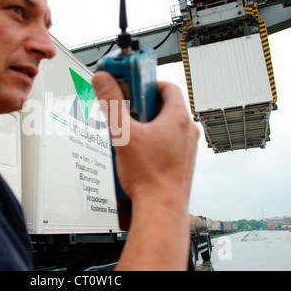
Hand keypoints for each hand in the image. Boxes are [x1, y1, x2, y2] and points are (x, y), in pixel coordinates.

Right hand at [92, 71, 198, 203]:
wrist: (162, 209)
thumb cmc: (151, 177)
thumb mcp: (123, 134)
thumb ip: (111, 103)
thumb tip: (104, 81)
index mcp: (177, 118)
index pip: (166, 86)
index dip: (146, 82)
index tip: (132, 82)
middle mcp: (186, 131)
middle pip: (163, 106)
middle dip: (141, 106)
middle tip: (125, 112)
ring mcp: (186, 147)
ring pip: (164, 125)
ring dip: (146, 124)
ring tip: (129, 136)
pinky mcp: (181, 160)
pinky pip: (166, 141)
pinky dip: (153, 140)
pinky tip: (138, 152)